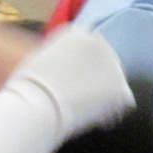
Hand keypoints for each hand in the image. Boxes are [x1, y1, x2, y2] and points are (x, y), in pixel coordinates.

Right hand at [4, 25, 133, 137]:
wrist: (38, 101)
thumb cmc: (29, 86)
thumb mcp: (41, 59)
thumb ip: (60, 58)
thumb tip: (61, 69)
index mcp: (78, 33)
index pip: (91, 52)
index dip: (84, 72)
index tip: (72, 87)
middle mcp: (99, 42)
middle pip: (106, 66)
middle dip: (98, 84)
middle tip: (82, 103)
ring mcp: (112, 64)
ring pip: (115, 84)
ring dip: (106, 99)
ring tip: (86, 113)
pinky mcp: (120, 86)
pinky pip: (122, 102)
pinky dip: (111, 113)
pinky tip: (95, 120)